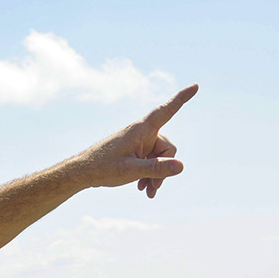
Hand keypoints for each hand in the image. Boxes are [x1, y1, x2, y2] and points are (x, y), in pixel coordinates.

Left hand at [77, 83, 198, 197]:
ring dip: (156, 175)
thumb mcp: (130, 171)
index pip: (166, 110)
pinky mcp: (136, 151)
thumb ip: (156, 169)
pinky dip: (149, 174)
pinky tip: (143, 188)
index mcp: (141, 129)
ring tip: (147, 191)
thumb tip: (181, 166)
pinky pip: (151, 161)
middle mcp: (143, 132)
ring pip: (160, 158)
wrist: (82, 172)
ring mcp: (140, 142)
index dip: (182, 98)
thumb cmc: (102, 168)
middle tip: (153, 188)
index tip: (196, 85)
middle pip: (168, 149)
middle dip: (164, 169)